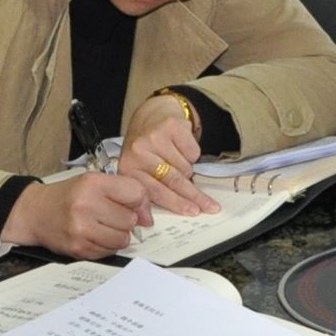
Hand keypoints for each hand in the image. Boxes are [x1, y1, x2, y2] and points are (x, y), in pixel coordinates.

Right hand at [9, 172, 157, 258]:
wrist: (35, 212)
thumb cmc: (68, 196)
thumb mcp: (94, 182)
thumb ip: (125, 192)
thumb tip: (148, 218)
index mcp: (93, 183)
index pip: (135, 193)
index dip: (139, 202)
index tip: (134, 206)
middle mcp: (86, 205)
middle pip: (130, 220)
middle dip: (125, 220)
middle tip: (110, 215)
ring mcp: (81, 229)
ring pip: (123, 239)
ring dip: (118, 235)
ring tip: (102, 226)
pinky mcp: (79, 249)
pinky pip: (109, 252)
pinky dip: (106, 246)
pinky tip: (94, 235)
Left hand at [118, 94, 218, 214]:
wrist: (152, 115)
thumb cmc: (147, 149)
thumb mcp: (140, 171)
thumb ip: (145, 194)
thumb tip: (148, 220)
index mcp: (127, 168)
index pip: (155, 192)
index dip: (175, 204)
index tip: (192, 212)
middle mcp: (138, 152)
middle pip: (173, 181)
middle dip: (193, 197)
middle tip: (208, 206)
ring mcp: (154, 137)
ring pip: (185, 168)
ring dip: (188, 170)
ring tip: (179, 162)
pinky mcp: (172, 126)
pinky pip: (193, 152)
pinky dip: (192, 154)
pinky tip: (181, 148)